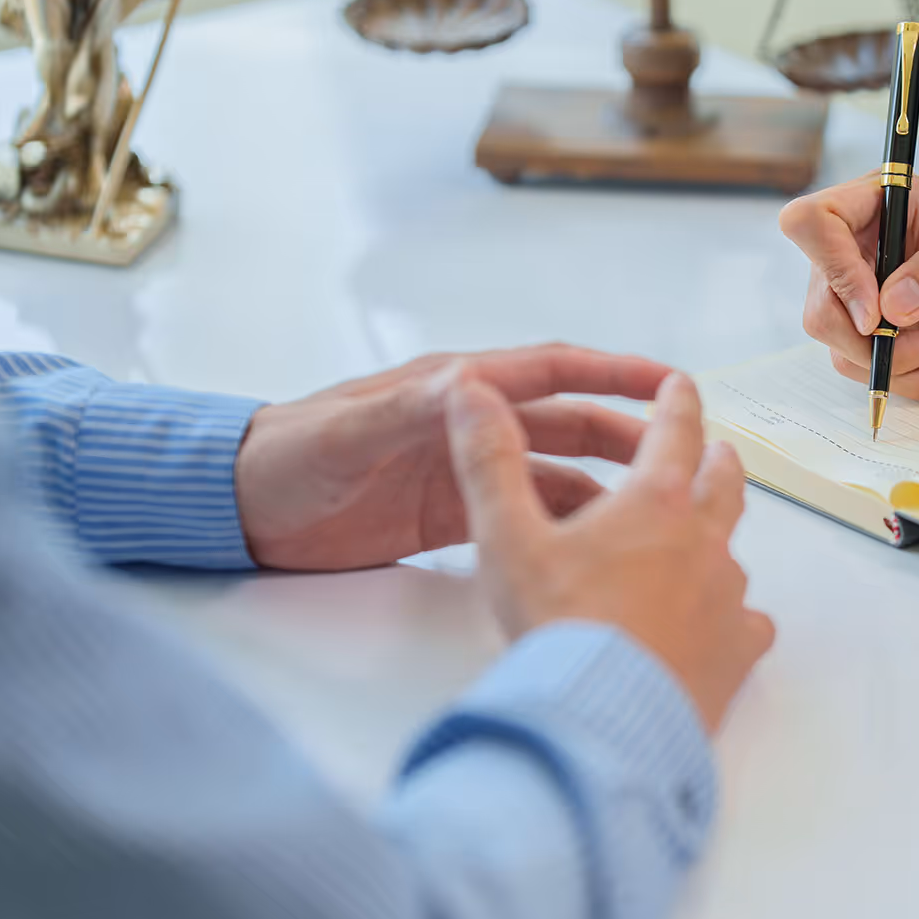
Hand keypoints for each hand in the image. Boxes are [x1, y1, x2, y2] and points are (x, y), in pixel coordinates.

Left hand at [235, 346, 670, 570]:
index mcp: (453, 388)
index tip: (667, 381)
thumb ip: (416, 408)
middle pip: (569, 424)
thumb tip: (479, 385)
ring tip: (650, 512)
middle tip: (680, 458)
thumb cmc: (285, 457)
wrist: (239, 512)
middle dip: (627, 436)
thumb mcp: (353, 429)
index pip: (551, 370)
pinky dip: (561, 527)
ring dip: (603, 488)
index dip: (612, 371)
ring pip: (554, 475)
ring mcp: (463, 471)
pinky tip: (591, 548)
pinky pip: (524, 516)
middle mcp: (469, 425)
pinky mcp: (451, 515)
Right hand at [447, 371, 774, 728]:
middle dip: (715, 460)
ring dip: (718, 538)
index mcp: (653, 501)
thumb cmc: (557, 626)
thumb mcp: (506, 537)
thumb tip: (471, 392)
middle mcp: (703, 540)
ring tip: (704, 541)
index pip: (674, 430)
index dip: (675, 401)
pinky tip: (723, 624)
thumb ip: (489, 460)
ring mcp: (727, 595)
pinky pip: (749, 621)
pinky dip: (735, 614)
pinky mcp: (736, 649)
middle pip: (723, 483)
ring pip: (733, 551)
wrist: (602, 719)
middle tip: (713, 450)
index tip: (678, 385)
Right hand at [780, 174, 918, 400]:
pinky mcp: (865, 332)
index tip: (878, 313)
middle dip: (877, 346)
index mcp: (866, 204)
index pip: (811, 223)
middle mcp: (846, 250)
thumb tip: (893, 308)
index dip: (834, 270)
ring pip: (846, 352)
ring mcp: (850, 295)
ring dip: (908, 372)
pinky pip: (873, 370)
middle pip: (822, 310)